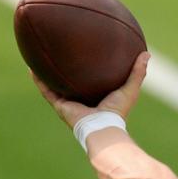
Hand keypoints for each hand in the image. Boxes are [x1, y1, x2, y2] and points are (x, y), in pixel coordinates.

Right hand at [31, 51, 150, 128]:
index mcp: (98, 96)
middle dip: (66, 68)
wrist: (103, 128)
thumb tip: (147, 53)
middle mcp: (82, 99)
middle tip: (61, 50)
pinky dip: (38, 80)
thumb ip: (138, 72)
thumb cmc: (118, 111)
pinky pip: (46, 90)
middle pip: (71, 81)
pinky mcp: (60, 106)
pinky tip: (31, 68)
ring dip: (47, 72)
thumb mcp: (130, 88)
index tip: (85, 53)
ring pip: (55, 84)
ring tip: (39, 56)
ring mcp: (70, 103)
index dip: (88, 68)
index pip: (92, 79)